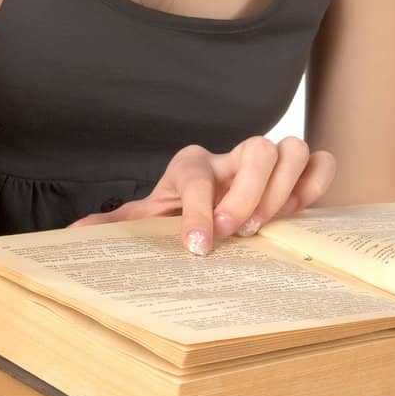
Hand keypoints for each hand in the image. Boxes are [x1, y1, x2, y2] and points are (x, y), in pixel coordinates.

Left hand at [66, 137, 337, 254]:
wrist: (204, 207)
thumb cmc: (175, 214)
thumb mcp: (143, 220)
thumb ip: (115, 226)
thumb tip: (75, 236)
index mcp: (191, 165)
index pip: (198, 176)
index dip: (199, 210)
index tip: (198, 247)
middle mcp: (231, 156)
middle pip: (255, 149)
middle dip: (248, 194)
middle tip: (236, 233)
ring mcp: (266, 162)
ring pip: (290, 148)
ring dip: (283, 188)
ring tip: (266, 226)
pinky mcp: (295, 174)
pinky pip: (319, 161)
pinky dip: (316, 183)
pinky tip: (298, 213)